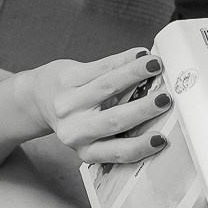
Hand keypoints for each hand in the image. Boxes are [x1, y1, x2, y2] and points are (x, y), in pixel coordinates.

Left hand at [20, 50, 172, 164]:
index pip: (116, 152)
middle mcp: (75, 130)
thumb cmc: (79, 116)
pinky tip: (141, 55)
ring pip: (108, 86)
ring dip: (136, 74)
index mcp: (87, 149)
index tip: (161, 139)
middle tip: (166, 99)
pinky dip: (125, 59)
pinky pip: (101, 66)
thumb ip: (124, 127)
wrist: (42, 98)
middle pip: (114, 120)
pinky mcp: (66, 78)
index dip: (140, 147)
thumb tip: (161, 111)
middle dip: (144, 109)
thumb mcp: (97, 132)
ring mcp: (69, 103)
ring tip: (156, 66)